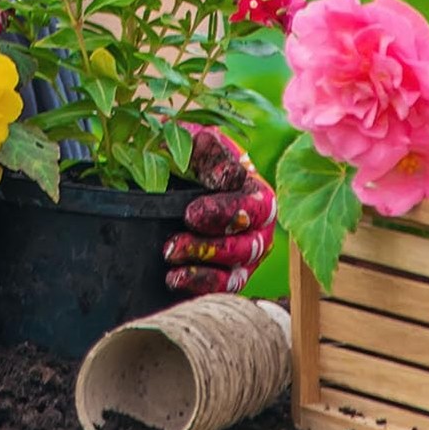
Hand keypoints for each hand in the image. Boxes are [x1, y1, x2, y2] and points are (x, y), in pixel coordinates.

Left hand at [162, 124, 276, 294]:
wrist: (174, 169)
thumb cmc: (189, 151)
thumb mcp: (195, 141)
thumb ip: (210, 153)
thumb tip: (227, 177)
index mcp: (256, 191)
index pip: (254, 208)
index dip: (225, 213)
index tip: (190, 214)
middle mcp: (259, 227)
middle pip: (248, 246)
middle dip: (209, 248)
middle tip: (172, 245)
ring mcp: (247, 254)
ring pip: (237, 272)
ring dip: (202, 269)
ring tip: (169, 258)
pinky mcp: (230, 273)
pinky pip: (223, 289)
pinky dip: (199, 285)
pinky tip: (174, 278)